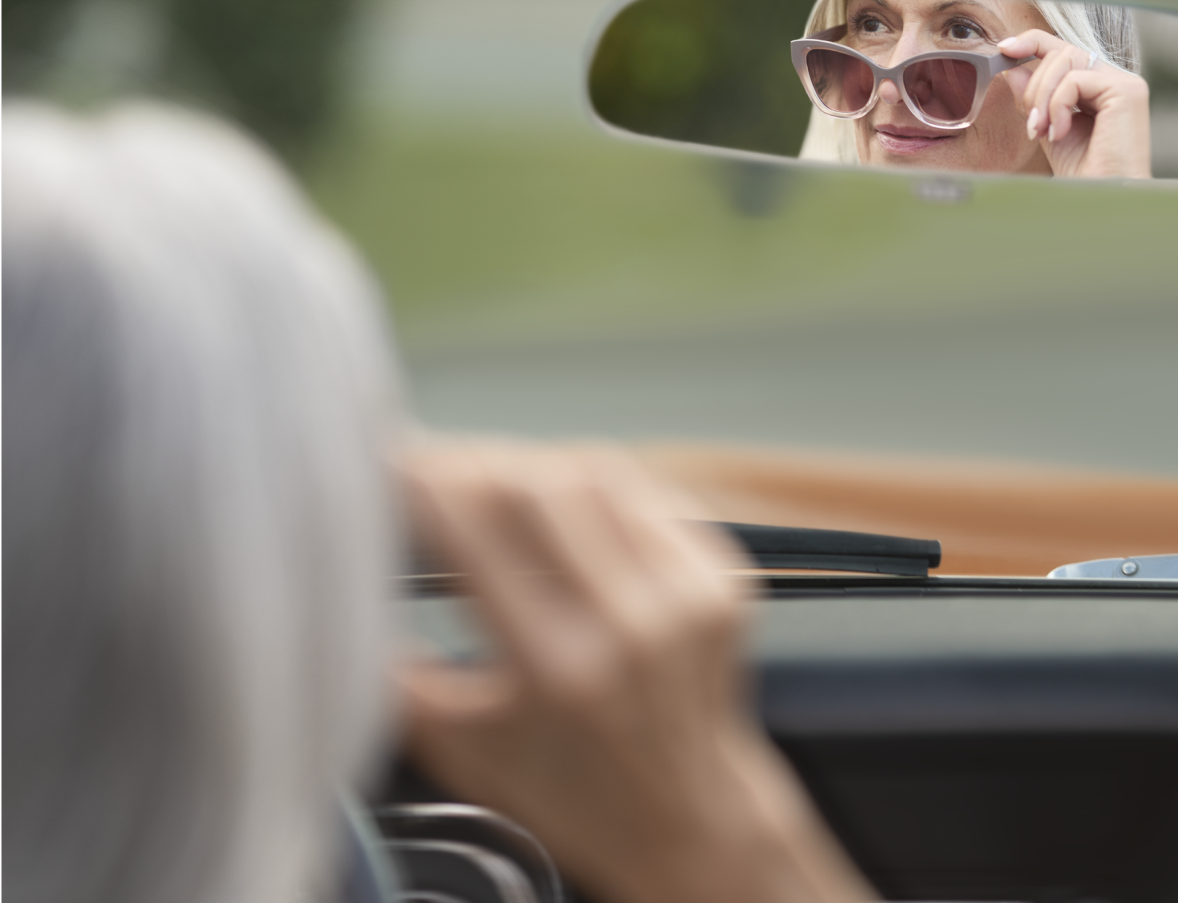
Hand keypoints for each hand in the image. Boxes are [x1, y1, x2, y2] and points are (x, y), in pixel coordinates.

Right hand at [398, 439, 872, 902]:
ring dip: (533, 465)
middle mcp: (630, 622)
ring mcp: (685, 594)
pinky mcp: (721, 578)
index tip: (393, 462)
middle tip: (439, 471)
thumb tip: (351, 590)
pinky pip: (646, 495)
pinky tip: (565, 504)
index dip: (424, 480)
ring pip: (594, 472)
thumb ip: (397, 676)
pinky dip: (594, 486)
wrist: (690, 818)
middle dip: (473, 462)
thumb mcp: (462, 747)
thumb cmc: (570, 791)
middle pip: (535, 483)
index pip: (477, 529)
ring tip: (496, 483)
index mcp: (558, 668)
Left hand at [1000, 30, 1150, 178]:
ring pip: (1066, 61)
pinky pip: (1074, 81)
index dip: (1033, 42)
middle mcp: (1115, 79)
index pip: (1065, 50)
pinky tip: (1061, 132)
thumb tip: (1012, 70)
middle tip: (1032, 124)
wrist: (1101, 197)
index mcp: (1099, 85)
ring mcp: (1124, 83)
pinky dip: (1057, 106)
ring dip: (1042, 97)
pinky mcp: (1126, 91)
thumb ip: (1034, 99)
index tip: (1004, 49)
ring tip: (1043, 130)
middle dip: (1035, 86)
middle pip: (1062, 53)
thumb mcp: (1048, 128)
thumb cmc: (1082, 171)